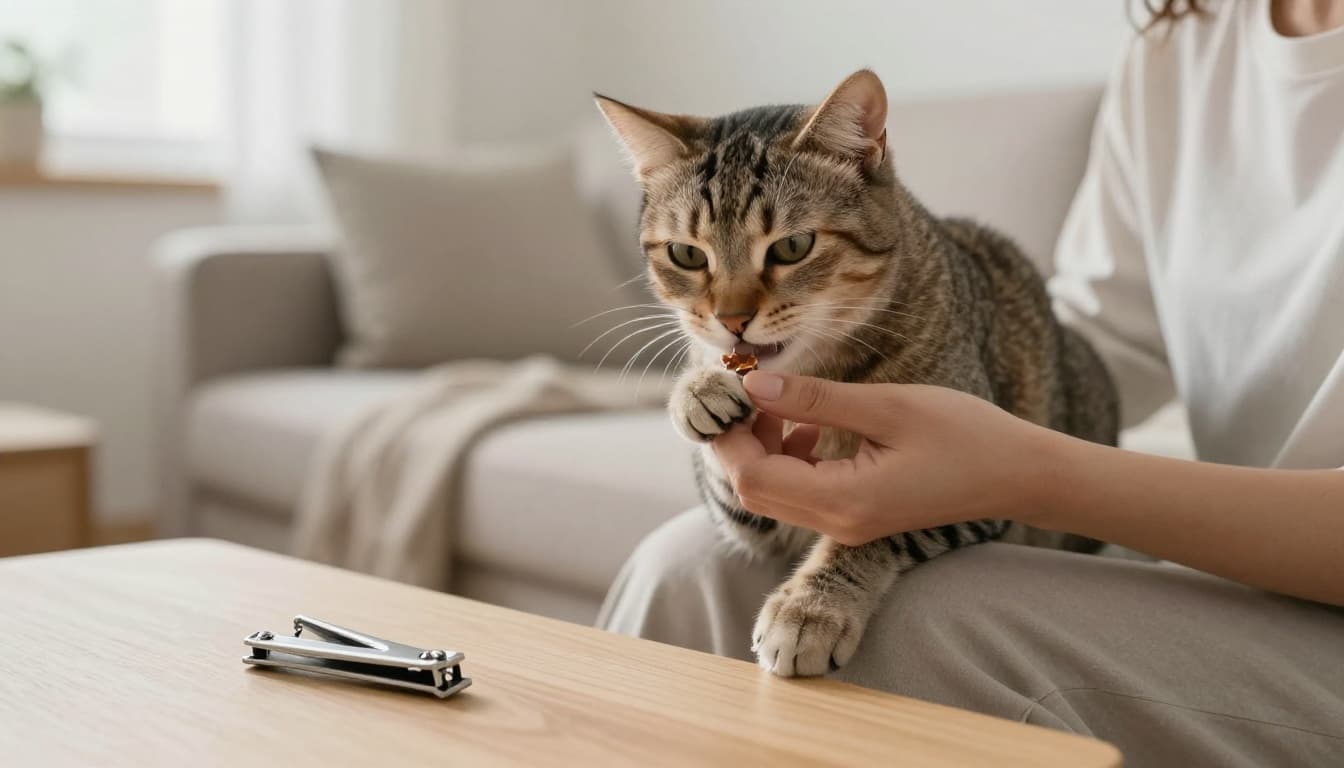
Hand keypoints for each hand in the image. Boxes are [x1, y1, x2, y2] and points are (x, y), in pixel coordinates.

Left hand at [712, 371, 1057, 544]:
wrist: (1018, 474)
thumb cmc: (965, 435)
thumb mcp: (886, 406)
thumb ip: (815, 399)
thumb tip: (752, 385)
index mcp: (844, 501)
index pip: (752, 478)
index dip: (729, 436)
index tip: (728, 389)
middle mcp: (837, 523)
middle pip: (754, 489)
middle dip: (739, 440)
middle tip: (748, 388)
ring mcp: (845, 523)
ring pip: (774, 490)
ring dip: (763, 445)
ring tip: (779, 398)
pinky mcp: (854, 514)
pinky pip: (800, 489)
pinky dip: (789, 455)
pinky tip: (808, 422)